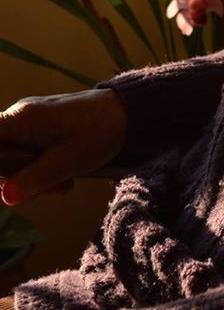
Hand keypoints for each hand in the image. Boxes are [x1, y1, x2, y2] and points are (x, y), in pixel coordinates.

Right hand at [0, 89, 126, 204]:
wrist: (126, 113)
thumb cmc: (99, 131)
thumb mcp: (68, 161)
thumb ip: (34, 179)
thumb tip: (4, 196)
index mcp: (21, 118)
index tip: (8, 183)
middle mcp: (19, 117)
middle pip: (0, 157)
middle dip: (17, 180)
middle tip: (48, 190)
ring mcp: (29, 124)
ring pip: (13, 161)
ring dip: (34, 179)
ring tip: (63, 184)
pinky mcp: (40, 130)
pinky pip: (28, 156)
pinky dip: (42, 171)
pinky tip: (63, 179)